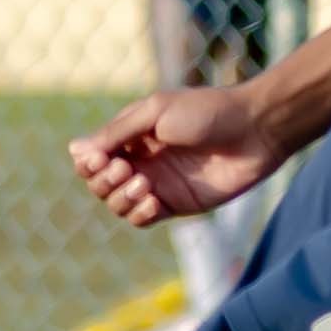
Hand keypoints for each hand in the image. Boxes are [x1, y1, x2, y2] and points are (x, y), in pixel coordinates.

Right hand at [69, 84, 287, 224]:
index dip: (87, 163)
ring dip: (121, 197)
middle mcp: (140, 161)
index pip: (91, 157)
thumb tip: (75, 151)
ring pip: (118, 205)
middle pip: (99, 184)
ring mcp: (158, 184)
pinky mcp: (177, 204)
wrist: (254, 130)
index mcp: (132, 135)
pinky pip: (142, 219)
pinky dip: (139, 213)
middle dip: (103, 181)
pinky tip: (152, 199)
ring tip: (143, 183)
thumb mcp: (156, 113)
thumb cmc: (207, 112)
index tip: (100, 158)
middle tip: (125, 169)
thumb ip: (117, 133)